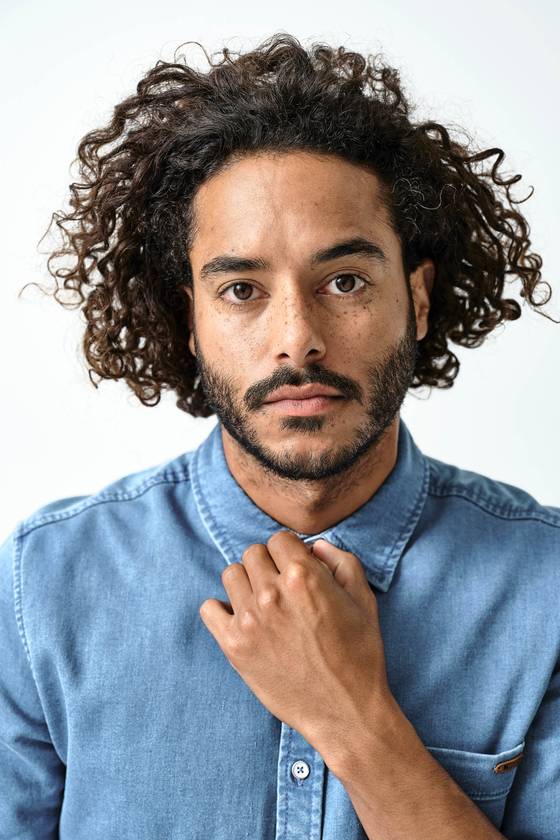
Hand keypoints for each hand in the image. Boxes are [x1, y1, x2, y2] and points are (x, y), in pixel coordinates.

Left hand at [199, 529, 392, 757]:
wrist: (345, 712)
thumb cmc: (359, 655)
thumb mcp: (364, 600)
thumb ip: (342, 561)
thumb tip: (316, 547)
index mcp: (304, 576)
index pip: (279, 539)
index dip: (291, 552)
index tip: (296, 569)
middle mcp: (272, 592)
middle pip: (253, 554)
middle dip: (269, 565)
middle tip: (282, 588)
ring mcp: (249, 619)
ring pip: (231, 574)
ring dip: (246, 583)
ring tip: (263, 604)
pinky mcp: (233, 645)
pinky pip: (209, 608)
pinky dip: (221, 610)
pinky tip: (242, 620)